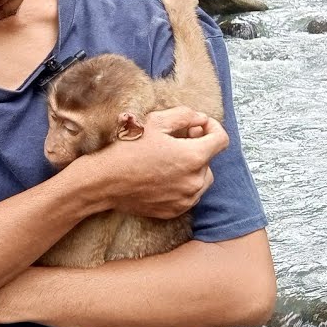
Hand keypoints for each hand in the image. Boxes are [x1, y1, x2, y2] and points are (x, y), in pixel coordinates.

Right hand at [77, 106, 228, 219]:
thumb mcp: (155, 121)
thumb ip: (185, 115)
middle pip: (210, 160)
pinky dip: (181, 185)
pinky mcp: (175, 211)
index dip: (212, 127)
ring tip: (168, 160)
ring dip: (191, 168)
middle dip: (198, 147)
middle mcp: (195, 181)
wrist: (104, 181)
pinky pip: (188, 195)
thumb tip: (201, 119)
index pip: (222, 139)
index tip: (197, 125)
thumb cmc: (127, 149)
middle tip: (176, 140)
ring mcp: (186, 199)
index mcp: (194, 156)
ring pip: (201, 179)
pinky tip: (161, 176)